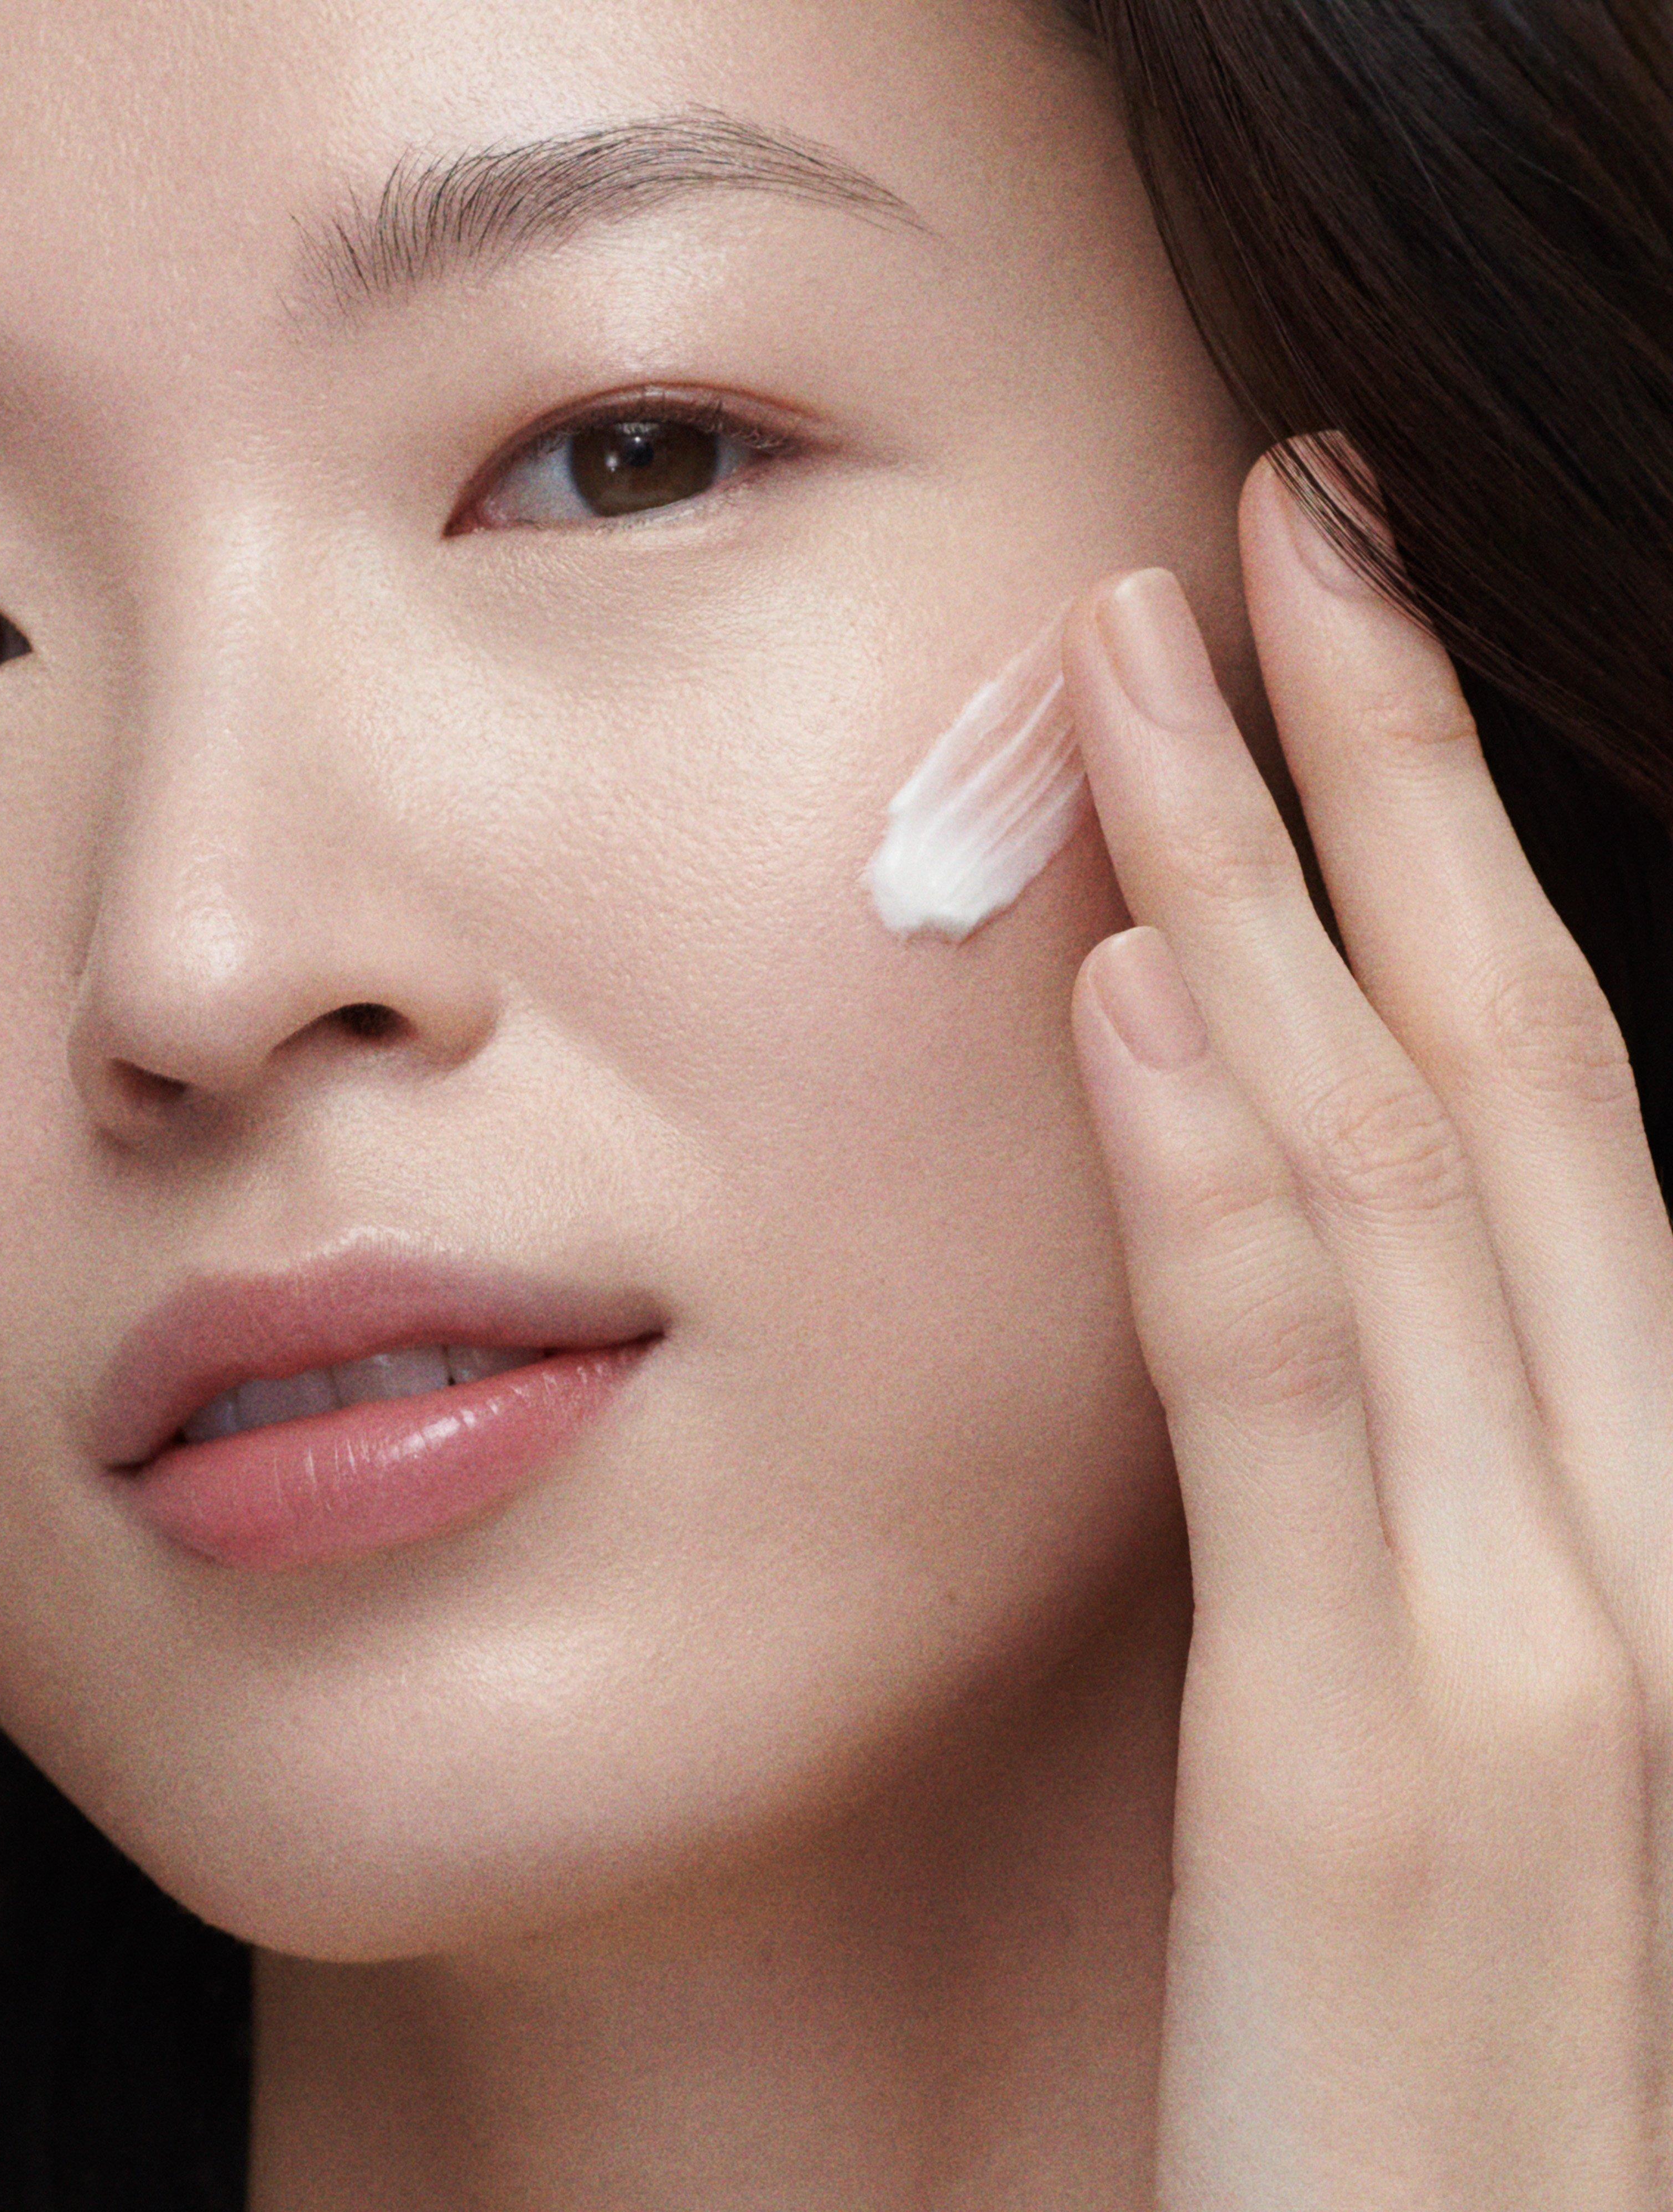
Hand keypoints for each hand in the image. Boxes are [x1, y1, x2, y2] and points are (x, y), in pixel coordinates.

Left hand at [1065, 450, 1672, 2208]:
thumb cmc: (1455, 2014)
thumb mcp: (1442, 1689)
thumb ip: (1385, 1459)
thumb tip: (1261, 1202)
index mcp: (1628, 1493)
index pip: (1535, 1093)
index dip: (1442, 834)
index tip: (1330, 638)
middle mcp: (1621, 1524)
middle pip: (1499, 1055)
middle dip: (1386, 769)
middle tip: (1278, 523)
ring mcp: (1525, 1638)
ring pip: (1402, 1166)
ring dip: (1271, 881)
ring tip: (1146, 652)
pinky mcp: (1373, 1764)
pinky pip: (1292, 1400)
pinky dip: (1217, 1179)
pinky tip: (1140, 983)